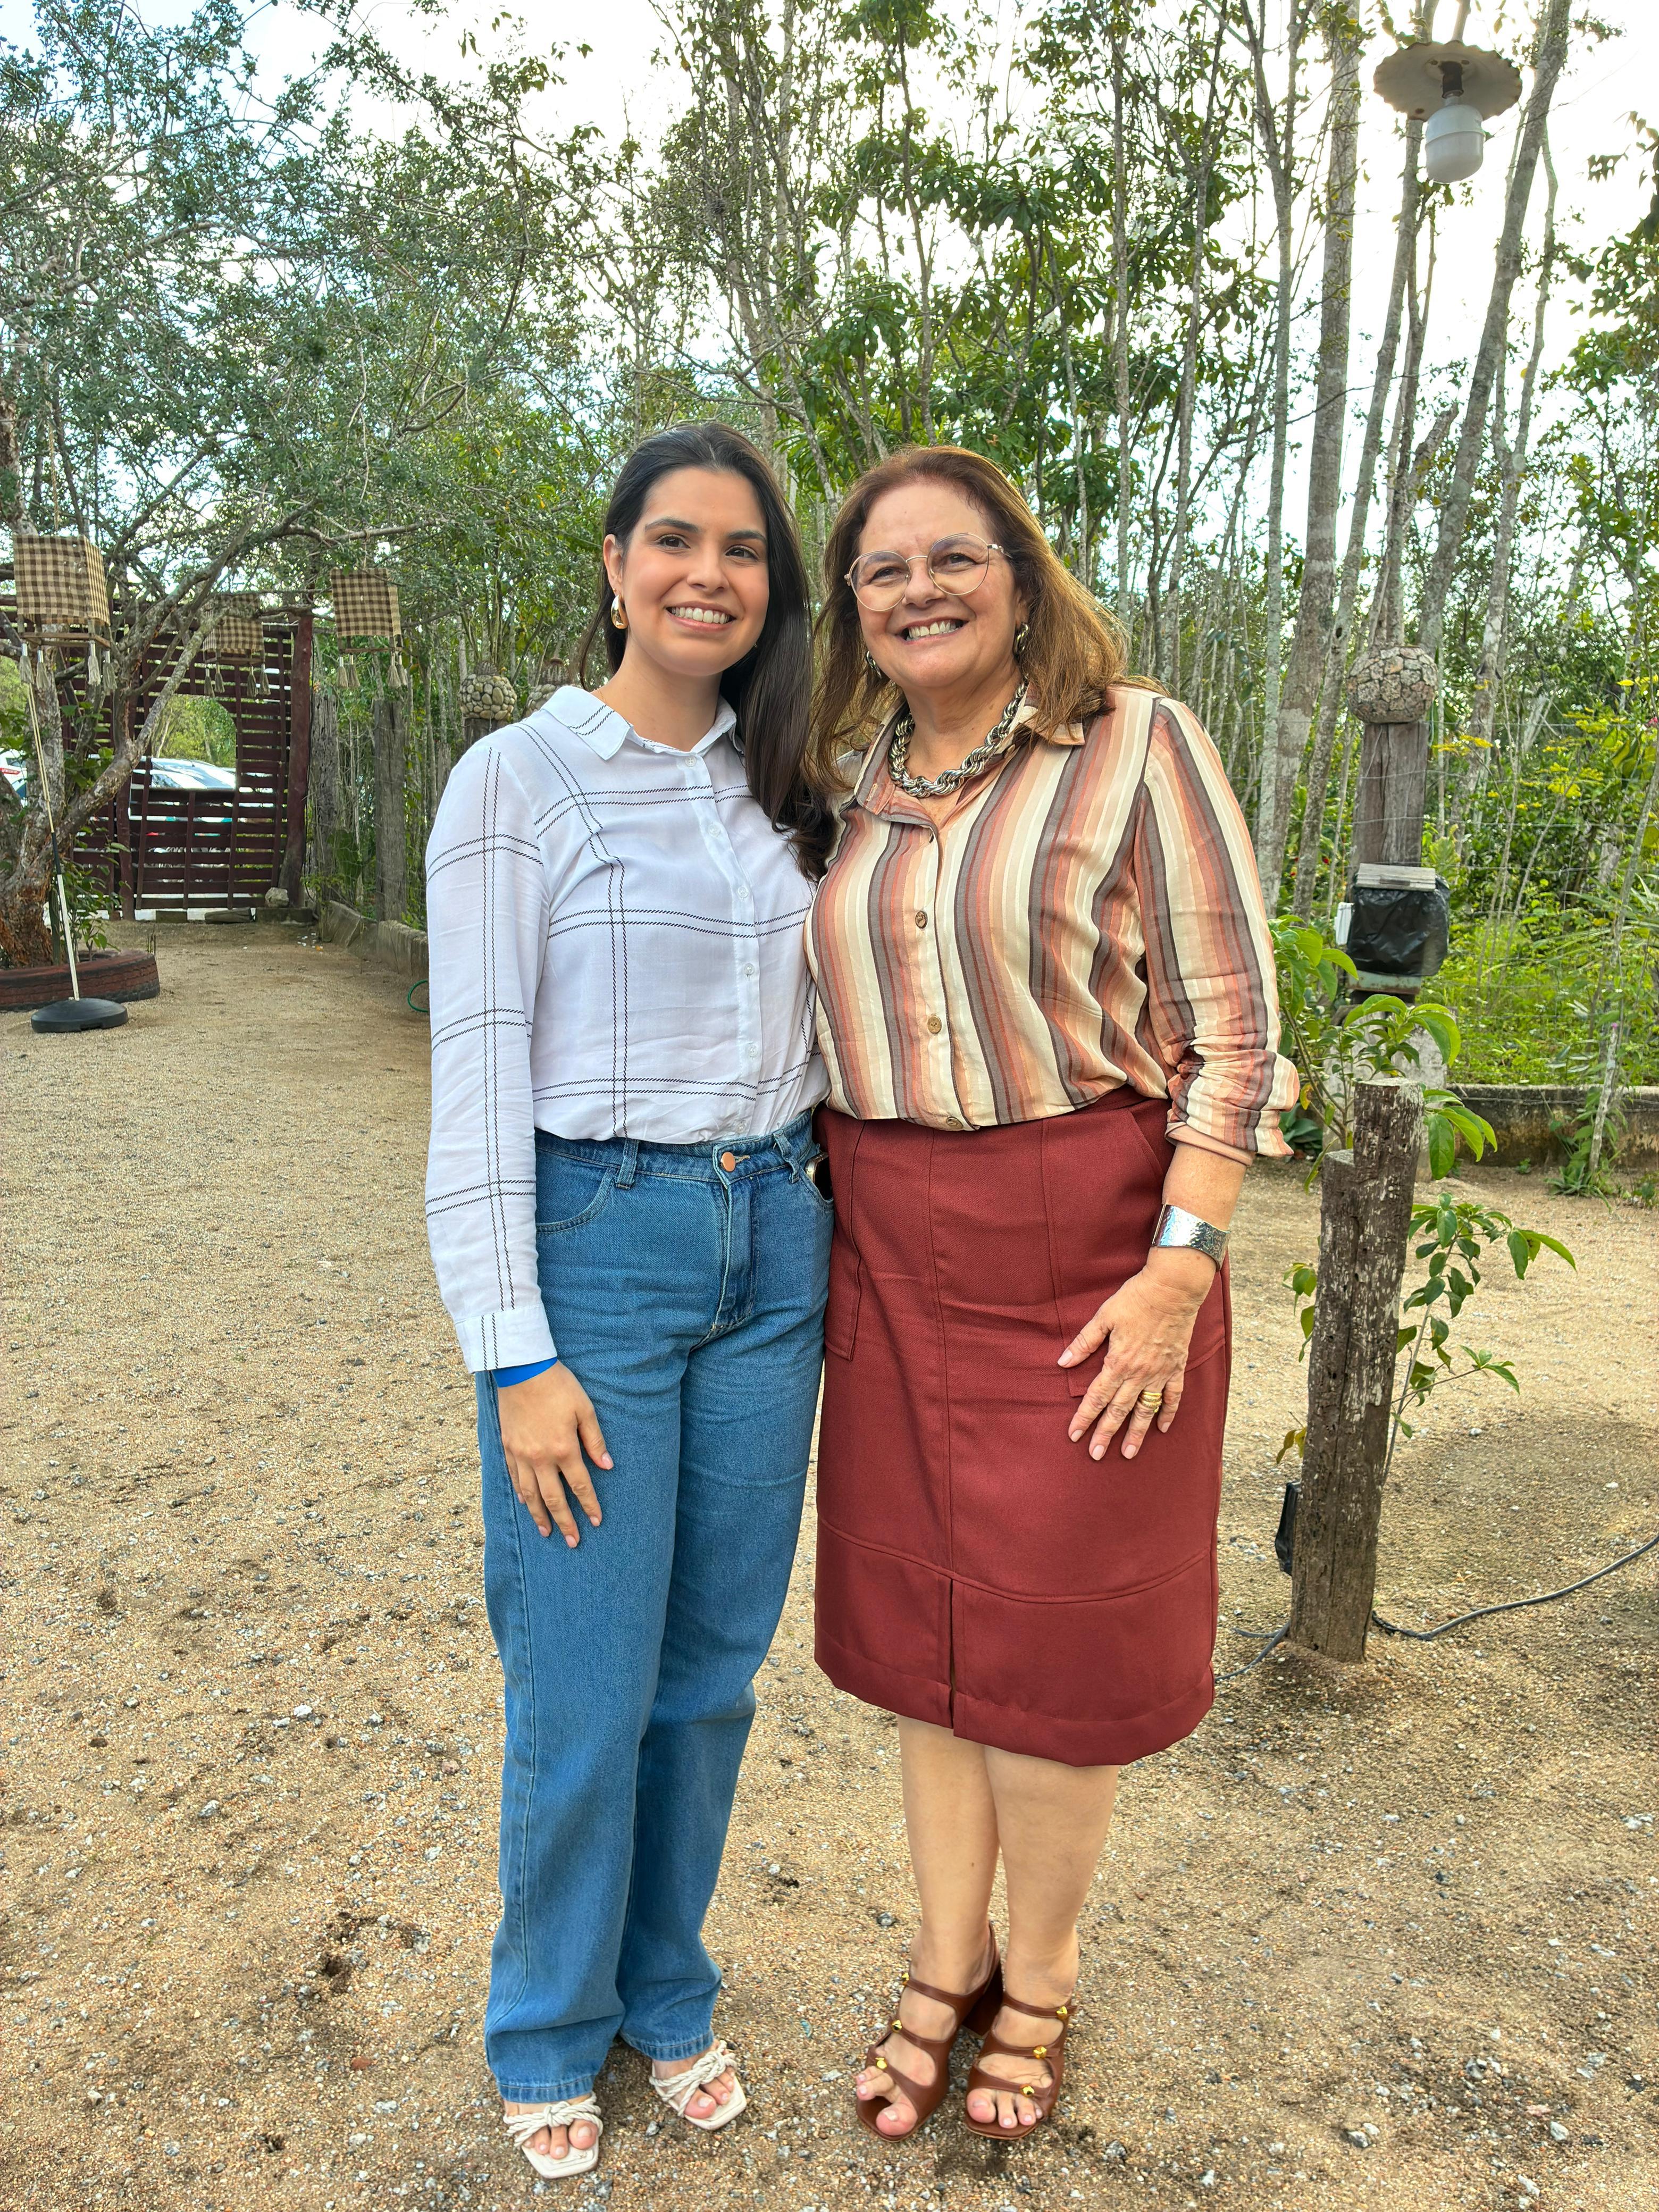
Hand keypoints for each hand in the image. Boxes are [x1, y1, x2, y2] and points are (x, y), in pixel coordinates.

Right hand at [496, 1363, 611, 1544]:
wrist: (522, 1370)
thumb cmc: (558, 1386)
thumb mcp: (585, 1409)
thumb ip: (595, 1440)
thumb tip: (607, 1467)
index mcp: (564, 1448)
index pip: (580, 1485)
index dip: (589, 1505)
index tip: (596, 1522)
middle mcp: (540, 1457)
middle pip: (553, 1498)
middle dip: (565, 1522)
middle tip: (572, 1542)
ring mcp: (521, 1454)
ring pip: (530, 1493)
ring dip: (539, 1515)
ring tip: (547, 1532)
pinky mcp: (507, 1447)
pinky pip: (514, 1477)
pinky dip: (521, 1493)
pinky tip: (526, 1503)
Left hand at [1059, 1248, 1214, 1460]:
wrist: (1173, 1289)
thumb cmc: (1135, 1299)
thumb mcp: (1104, 1317)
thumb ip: (1084, 1342)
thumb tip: (1063, 1362)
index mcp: (1117, 1362)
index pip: (1096, 1397)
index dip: (1084, 1417)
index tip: (1074, 1436)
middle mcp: (1138, 1373)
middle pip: (1118, 1410)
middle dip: (1105, 1434)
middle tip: (1096, 1455)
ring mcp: (1159, 1373)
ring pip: (1146, 1410)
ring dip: (1136, 1433)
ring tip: (1128, 1453)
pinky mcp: (1176, 1368)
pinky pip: (1173, 1396)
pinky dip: (1168, 1413)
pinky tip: (1162, 1428)